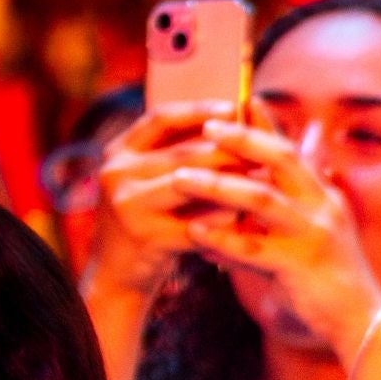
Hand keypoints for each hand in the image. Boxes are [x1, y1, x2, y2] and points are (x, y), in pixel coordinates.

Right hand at [89, 101, 243, 299]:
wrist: (119, 275)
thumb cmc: (149, 222)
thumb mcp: (153, 182)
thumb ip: (179, 154)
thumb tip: (231, 117)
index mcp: (119, 152)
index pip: (160, 119)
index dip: (198, 110)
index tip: (234, 105)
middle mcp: (117, 173)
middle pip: (181, 152)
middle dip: (226, 149)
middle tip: (263, 148)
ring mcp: (127, 205)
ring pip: (188, 184)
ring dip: (228, 180)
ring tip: (262, 176)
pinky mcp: (145, 237)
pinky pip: (195, 223)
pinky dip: (223, 218)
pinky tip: (246, 215)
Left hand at [169, 119, 380, 358]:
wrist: (360, 321)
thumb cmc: (330, 278)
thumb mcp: (314, 232)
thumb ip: (287, 206)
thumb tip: (262, 182)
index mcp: (324, 197)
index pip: (292, 151)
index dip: (264, 127)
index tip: (236, 104)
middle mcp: (323, 208)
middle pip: (281, 160)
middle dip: (242, 141)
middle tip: (207, 129)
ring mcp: (313, 235)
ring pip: (261, 199)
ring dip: (217, 185)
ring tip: (180, 178)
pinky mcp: (300, 265)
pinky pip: (252, 247)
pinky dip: (221, 238)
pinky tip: (195, 232)